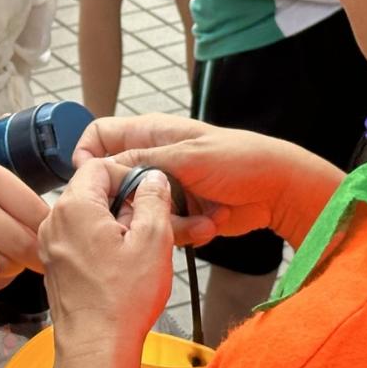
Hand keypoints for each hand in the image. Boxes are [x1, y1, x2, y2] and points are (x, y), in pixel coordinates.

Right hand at [0, 160, 49, 286]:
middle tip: (40, 260)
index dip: (52, 231)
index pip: (36, 213)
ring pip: (2, 266)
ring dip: (11, 266)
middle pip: (22, 244)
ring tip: (5, 255)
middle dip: (36, 257)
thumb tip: (52, 236)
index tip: (57, 240)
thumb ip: (19, 203)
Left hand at [40, 161, 175, 359]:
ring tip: (136, 248)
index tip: (148, 194)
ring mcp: (51, 244)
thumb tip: (153, 179)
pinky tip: (120, 265)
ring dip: (114, 222)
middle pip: (91, 190)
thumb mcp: (154, 240)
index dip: (129, 174)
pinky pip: (79, 237)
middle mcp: (54, 221)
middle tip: (148, 224)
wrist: (96, 347)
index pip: (99, 165)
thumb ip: (154, 199)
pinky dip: (100, 241)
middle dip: (123, 200)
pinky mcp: (55, 264)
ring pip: (86, 215)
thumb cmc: (122, 300)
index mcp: (75, 207)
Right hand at [72, 115, 343, 248]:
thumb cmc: (240, 159)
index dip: (87, 155)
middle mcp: (152, 161)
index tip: (91, 181)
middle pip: (115, 183)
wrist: (278, 191)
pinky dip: (184, 233)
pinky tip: (210, 224)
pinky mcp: (178, 216)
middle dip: (130, 203)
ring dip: (166, 222)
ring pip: (137, 213)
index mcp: (151, 134)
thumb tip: (104, 168)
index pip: (100, 136)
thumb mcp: (189, 156)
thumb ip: (144, 161)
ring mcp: (165, 191)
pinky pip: (161, 230)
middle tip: (147, 212)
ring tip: (201, 218)